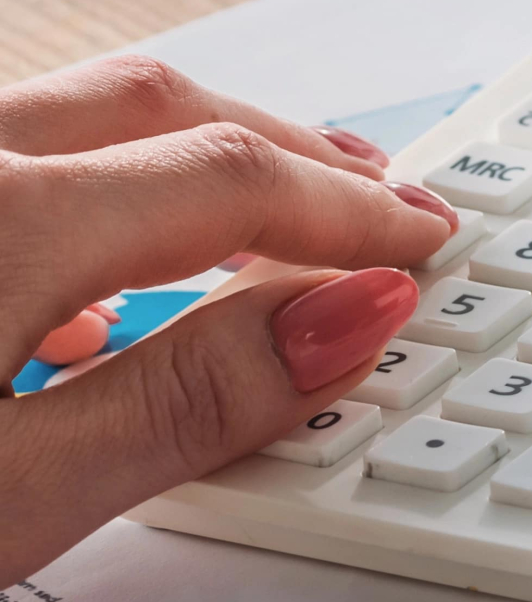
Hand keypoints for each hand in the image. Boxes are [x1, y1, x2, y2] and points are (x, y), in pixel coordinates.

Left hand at [0, 57, 455, 587]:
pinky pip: (0, 162)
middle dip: (284, 151)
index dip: (345, 214)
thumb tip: (342, 319)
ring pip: (67, 118)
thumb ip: (183, 401)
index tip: (419, 244)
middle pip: (152, 106)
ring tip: (265, 222)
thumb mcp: (6, 495)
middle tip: (375, 203)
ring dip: (182, 158)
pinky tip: (89, 281)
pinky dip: (78, 195)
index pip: (227, 177)